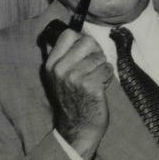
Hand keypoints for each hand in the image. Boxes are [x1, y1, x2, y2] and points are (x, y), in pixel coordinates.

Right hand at [43, 30, 112, 159]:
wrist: (78, 126)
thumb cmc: (73, 98)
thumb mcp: (59, 76)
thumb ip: (63, 55)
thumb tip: (74, 33)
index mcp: (51, 64)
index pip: (68, 34)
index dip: (81, 39)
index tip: (84, 51)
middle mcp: (60, 69)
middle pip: (87, 41)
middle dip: (95, 52)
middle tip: (93, 68)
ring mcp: (74, 77)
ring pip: (99, 57)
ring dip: (102, 68)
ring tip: (94, 81)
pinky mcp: (89, 85)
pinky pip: (107, 69)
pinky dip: (107, 77)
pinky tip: (99, 88)